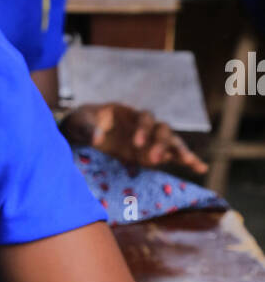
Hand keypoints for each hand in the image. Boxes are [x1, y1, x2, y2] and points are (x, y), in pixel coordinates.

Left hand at [61, 103, 206, 174]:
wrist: (82, 133)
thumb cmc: (82, 123)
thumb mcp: (80, 122)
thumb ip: (88, 128)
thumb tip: (98, 139)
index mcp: (130, 114)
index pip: (145, 117)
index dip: (143, 129)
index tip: (135, 144)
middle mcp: (144, 126)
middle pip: (162, 130)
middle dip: (160, 144)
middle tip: (151, 160)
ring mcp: (150, 141)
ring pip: (172, 143)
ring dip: (179, 152)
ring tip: (191, 164)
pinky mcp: (150, 154)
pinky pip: (173, 156)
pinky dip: (187, 160)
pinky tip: (201, 168)